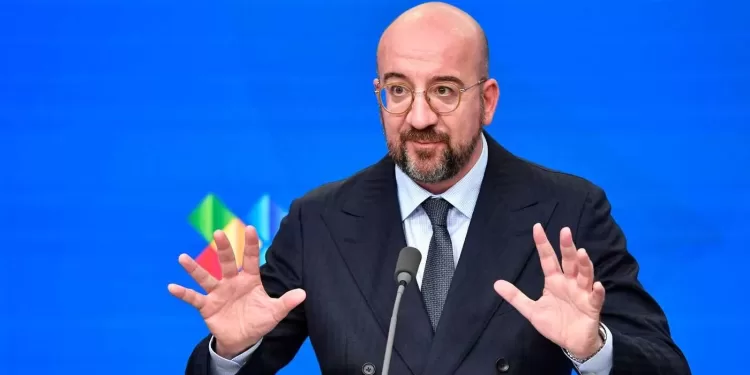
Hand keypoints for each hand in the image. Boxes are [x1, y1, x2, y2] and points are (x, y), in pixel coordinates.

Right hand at [168, 226, 305, 357]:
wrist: (243, 340)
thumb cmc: (258, 321)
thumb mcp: (274, 312)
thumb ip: (286, 302)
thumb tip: (304, 293)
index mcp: (249, 280)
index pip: (250, 258)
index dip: (251, 244)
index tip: (250, 228)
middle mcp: (232, 282)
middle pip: (227, 262)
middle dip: (223, 248)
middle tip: (219, 232)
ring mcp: (218, 292)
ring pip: (205, 277)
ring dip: (194, 268)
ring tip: (183, 258)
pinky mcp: (207, 306)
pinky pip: (193, 298)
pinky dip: (183, 293)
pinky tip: (172, 287)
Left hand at [494, 223, 604, 358]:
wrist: (572, 343)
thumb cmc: (555, 323)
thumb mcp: (531, 310)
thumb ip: (515, 297)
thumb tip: (496, 283)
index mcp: (554, 281)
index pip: (548, 259)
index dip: (543, 244)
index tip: (537, 227)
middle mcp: (569, 283)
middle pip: (568, 262)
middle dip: (567, 247)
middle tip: (565, 231)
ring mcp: (582, 293)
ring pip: (584, 275)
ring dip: (584, 264)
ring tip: (581, 252)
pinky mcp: (592, 307)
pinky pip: (596, 298)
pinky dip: (597, 291)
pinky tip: (596, 285)